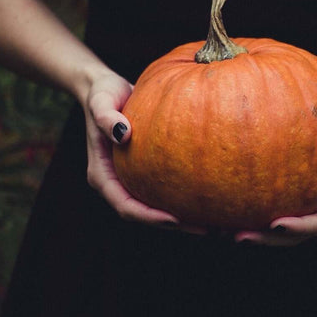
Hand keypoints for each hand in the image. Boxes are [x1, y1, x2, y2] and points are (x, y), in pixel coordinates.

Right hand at [84, 72, 201, 232]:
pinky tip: (212, 194)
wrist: (106, 88)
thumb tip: (123, 134)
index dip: (148, 217)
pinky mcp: (146, 171)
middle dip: (174, 225)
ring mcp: (131, 179)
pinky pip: (166, 189)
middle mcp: (117, 183)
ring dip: (184, 217)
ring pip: (157, 206)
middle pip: (144, 214)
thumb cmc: (102, 93)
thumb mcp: (100, 101)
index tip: (174, 219)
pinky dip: (185, 196)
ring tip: (216, 221)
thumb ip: (106, 117)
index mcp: (102, 176)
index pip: (125, 206)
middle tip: (207, 228)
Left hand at [233, 111, 316, 246]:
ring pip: (277, 231)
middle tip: (239, 237)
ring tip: (220, 231)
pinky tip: (219, 209)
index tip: (276, 224)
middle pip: (294, 237)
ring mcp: (305, 209)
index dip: (299, 228)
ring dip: (252, 233)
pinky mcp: (290, 201)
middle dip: (267, 240)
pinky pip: (267, 210)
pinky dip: (245, 213)